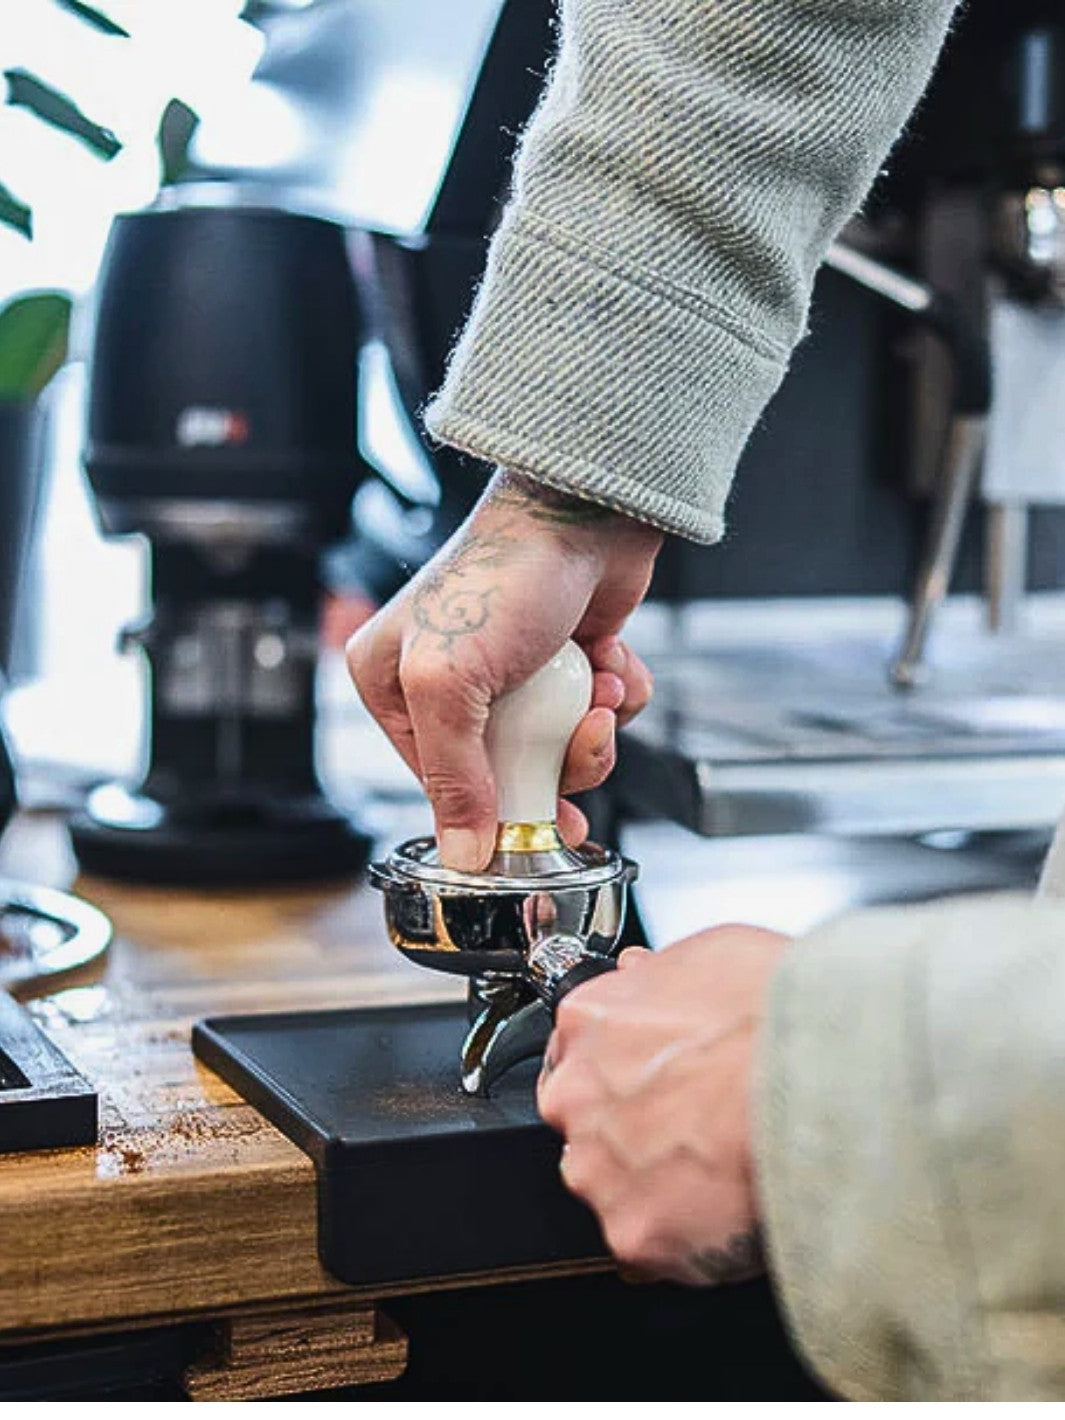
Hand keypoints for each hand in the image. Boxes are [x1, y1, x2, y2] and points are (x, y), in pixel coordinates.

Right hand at [346, 470, 661, 870]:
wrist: (584, 511)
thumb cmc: (502, 573)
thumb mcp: (449, 684)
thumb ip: (453, 776)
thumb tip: (464, 852)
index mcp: (394, 687)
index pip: (438, 784)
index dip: (491, 810)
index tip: (534, 821)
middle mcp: (450, 682)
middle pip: (506, 774)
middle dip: (556, 766)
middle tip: (578, 745)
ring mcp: (513, 674)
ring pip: (559, 749)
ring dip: (591, 729)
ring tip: (598, 690)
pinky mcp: (567, 661)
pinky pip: (597, 712)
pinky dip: (617, 697)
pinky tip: (611, 665)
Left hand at [537, 924, 789, 1285]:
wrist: (830, 1079)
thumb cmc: (782, 1010)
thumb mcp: (714, 951)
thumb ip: (659, 974)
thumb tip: (646, 975)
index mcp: (588, 1020)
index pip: (577, 1051)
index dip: (623, 1068)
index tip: (653, 1079)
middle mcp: (577, 1096)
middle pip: (589, 1121)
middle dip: (635, 1128)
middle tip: (698, 1126)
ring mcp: (600, 1169)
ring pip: (615, 1187)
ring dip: (658, 1185)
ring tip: (725, 1168)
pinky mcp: (636, 1235)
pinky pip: (652, 1247)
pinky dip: (687, 1240)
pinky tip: (732, 1210)